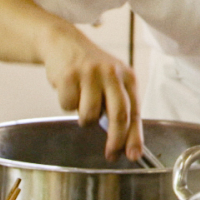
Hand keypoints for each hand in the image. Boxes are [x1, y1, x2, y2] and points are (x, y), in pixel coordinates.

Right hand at [37, 23, 144, 161]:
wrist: (64, 43)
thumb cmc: (91, 70)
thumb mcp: (112, 81)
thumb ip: (119, 105)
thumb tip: (125, 140)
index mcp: (128, 77)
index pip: (135, 111)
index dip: (134, 136)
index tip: (133, 155)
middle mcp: (112, 74)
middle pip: (120, 115)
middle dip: (116, 139)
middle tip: (111, 154)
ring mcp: (91, 74)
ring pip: (89, 114)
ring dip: (84, 118)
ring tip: (81, 102)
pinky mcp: (69, 75)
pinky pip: (68, 106)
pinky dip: (67, 104)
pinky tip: (68, 89)